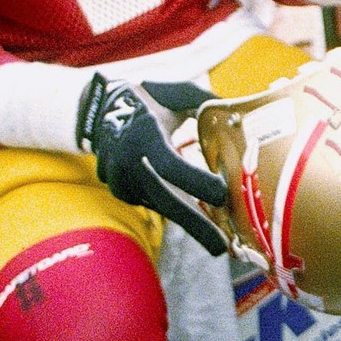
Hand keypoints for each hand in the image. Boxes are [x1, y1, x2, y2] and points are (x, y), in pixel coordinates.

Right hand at [75, 75, 228, 254]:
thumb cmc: (148, 98)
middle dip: (195, 226)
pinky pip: (154, 203)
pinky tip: (196, 213)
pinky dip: (176, 208)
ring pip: (162, 206)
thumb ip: (206, 103)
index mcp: (144, 133)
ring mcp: (121, 180)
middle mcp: (128, 161)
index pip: (169, 164)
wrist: (98, 110)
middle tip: (220, 247)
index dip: (194, 181)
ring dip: (191, 220)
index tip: (221, 194)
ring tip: (220, 238)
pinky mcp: (122, 192)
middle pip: (165, 200)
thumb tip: (242, 112)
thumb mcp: (175, 92)